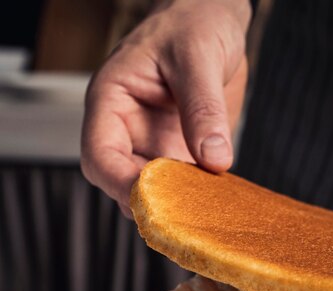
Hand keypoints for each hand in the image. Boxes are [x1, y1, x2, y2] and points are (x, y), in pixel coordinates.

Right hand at [81, 0, 250, 216]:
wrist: (215, 21)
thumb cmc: (194, 23)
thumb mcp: (197, 56)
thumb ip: (203, 108)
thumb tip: (214, 159)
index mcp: (112, 101)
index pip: (99, 156)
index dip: (121, 183)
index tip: (155, 199)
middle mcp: (128, 130)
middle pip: (122, 184)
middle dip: (151, 202)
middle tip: (189, 213)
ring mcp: (155, 145)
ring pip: (153, 192)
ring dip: (177, 205)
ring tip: (207, 208)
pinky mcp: (182, 155)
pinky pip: (184, 187)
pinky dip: (198, 199)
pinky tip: (219, 201)